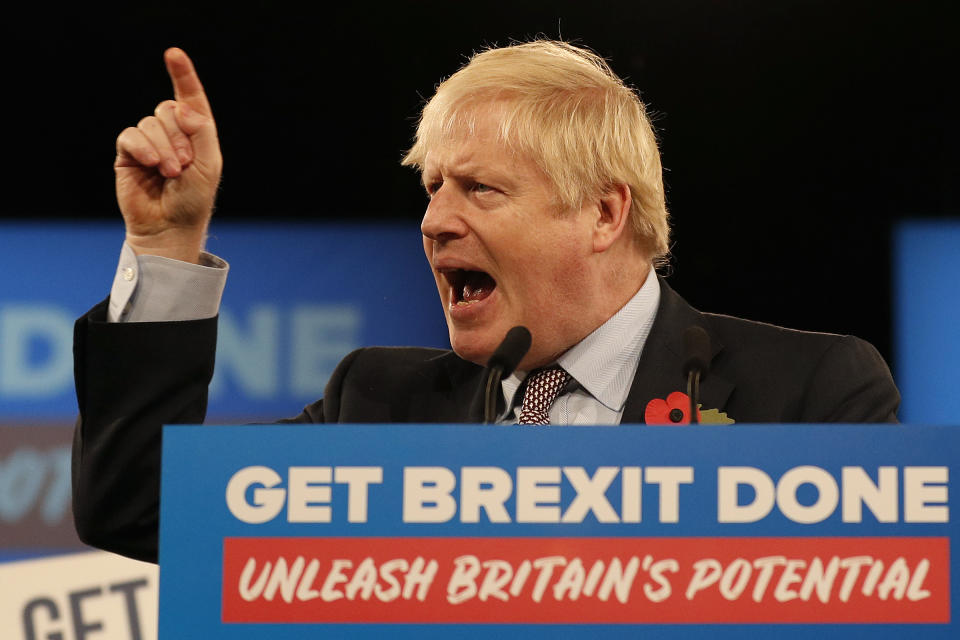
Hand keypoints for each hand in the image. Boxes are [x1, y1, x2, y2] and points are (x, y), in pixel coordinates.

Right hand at [114, 48, 222, 262]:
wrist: (170, 226)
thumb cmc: (193, 200)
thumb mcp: (209, 165)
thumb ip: (201, 132)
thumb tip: (182, 106)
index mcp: (195, 134)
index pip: (190, 99)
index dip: (183, 75)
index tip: (174, 54)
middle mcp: (172, 134)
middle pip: (169, 109)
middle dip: (179, 136)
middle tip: (185, 165)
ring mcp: (149, 143)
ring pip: (150, 123)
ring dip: (164, 148)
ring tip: (171, 173)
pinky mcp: (128, 154)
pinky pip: (130, 135)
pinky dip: (142, 147)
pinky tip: (151, 164)